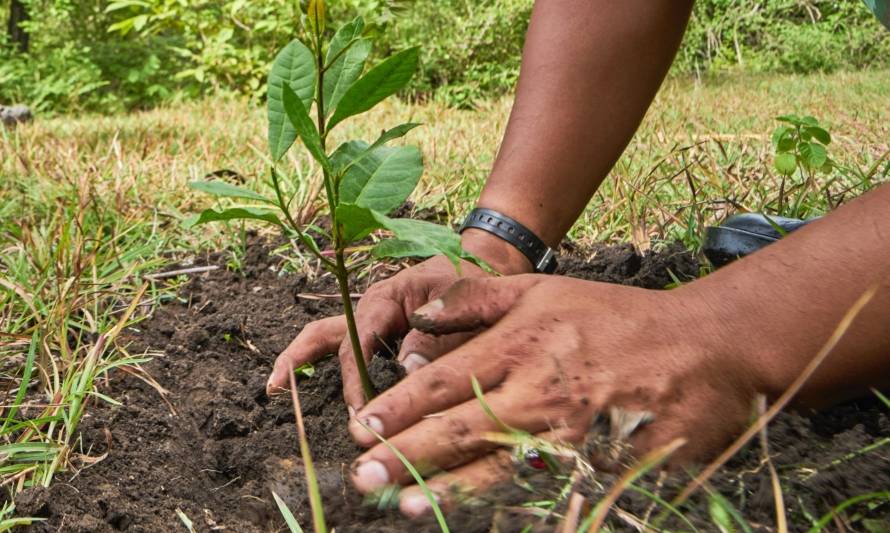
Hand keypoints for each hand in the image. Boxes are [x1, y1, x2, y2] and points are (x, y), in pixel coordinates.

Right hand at [266, 229, 531, 408]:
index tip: (357, 409)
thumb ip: (436, 338)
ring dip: (301, 359)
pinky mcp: (379, 331)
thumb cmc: (470, 281)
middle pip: (324, 332)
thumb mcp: (458, 305)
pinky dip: (332, 367)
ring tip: (275, 388)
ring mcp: (371, 319)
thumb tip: (408, 371)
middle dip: (299, 358)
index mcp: (386, 299)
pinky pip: (347, 348)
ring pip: (327, 338)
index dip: (355, 376)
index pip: (358, 339)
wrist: (481, 263)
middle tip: (275, 388)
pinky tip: (328, 394)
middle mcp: (370, 308)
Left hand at [345, 274, 768, 516]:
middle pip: (459, 427)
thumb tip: (418, 314)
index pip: (446, 380)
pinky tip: (474, 514)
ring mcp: (571, 432)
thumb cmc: (617, 317)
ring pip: (495, 466)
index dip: (400, 407)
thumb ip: (476, 298)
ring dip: (446, 487)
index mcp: (521, 342)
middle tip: (361, 474)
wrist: (704, 347)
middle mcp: (539, 389)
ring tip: (402, 502)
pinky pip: (544, 487)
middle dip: (406, 453)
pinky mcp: (601, 462)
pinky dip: (506, 502)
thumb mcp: (544, 290)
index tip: (363, 427)